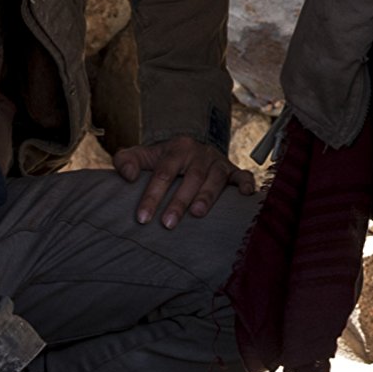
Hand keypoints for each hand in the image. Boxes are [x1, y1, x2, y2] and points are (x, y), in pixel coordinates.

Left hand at [115, 135, 255, 228]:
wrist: (191, 147)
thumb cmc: (163, 159)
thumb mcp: (143, 155)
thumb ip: (126, 161)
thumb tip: (127, 176)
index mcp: (177, 148)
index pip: (163, 173)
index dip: (152, 195)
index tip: (142, 218)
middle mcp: (200, 153)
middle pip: (191, 177)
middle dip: (179, 201)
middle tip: (167, 224)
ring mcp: (218, 162)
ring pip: (215, 179)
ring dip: (207, 196)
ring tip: (197, 214)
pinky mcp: (232, 170)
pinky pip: (243, 175)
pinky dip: (246, 184)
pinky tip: (246, 196)